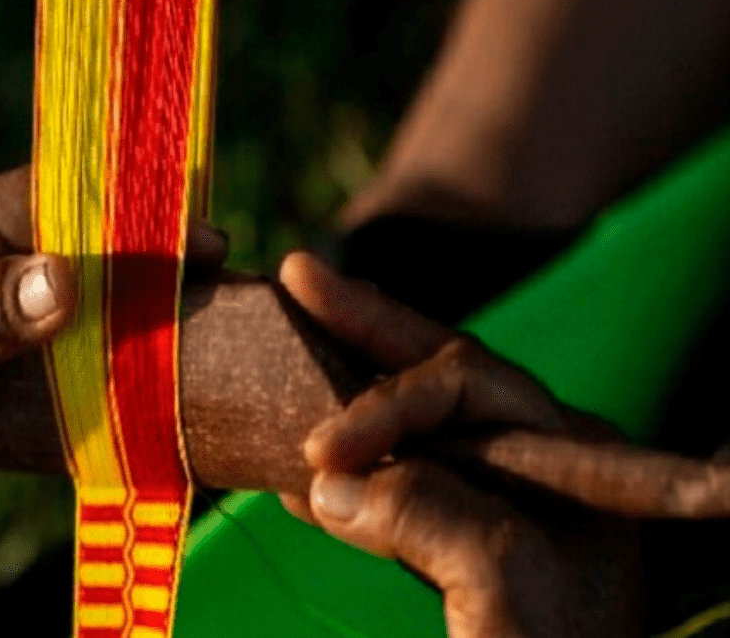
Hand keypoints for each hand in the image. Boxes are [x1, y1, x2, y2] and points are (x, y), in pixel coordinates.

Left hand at [0, 163, 223, 633]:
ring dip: (117, 298)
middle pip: (72, 232)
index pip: (57, 199)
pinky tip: (126, 353)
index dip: (135, 222)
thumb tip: (68, 281)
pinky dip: (85, 329)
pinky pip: (44, 312)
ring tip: (186, 321)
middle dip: (140, 258)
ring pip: (65, 273)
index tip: (206, 247)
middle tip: (214, 287)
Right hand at [276, 251, 643, 637]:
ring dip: (344, 393)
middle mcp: (534, 468)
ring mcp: (495, 507)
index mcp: (572, 460)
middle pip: (440, 375)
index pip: (464, 385)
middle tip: (298, 275)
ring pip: (411, 427)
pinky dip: (342, 476)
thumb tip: (329, 479)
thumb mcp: (503, 585)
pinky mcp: (456, 550)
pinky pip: (393, 490)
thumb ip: (429, 512)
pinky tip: (296, 478)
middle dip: (365, 328)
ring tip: (289, 343)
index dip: (385, 403)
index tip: (316, 453)